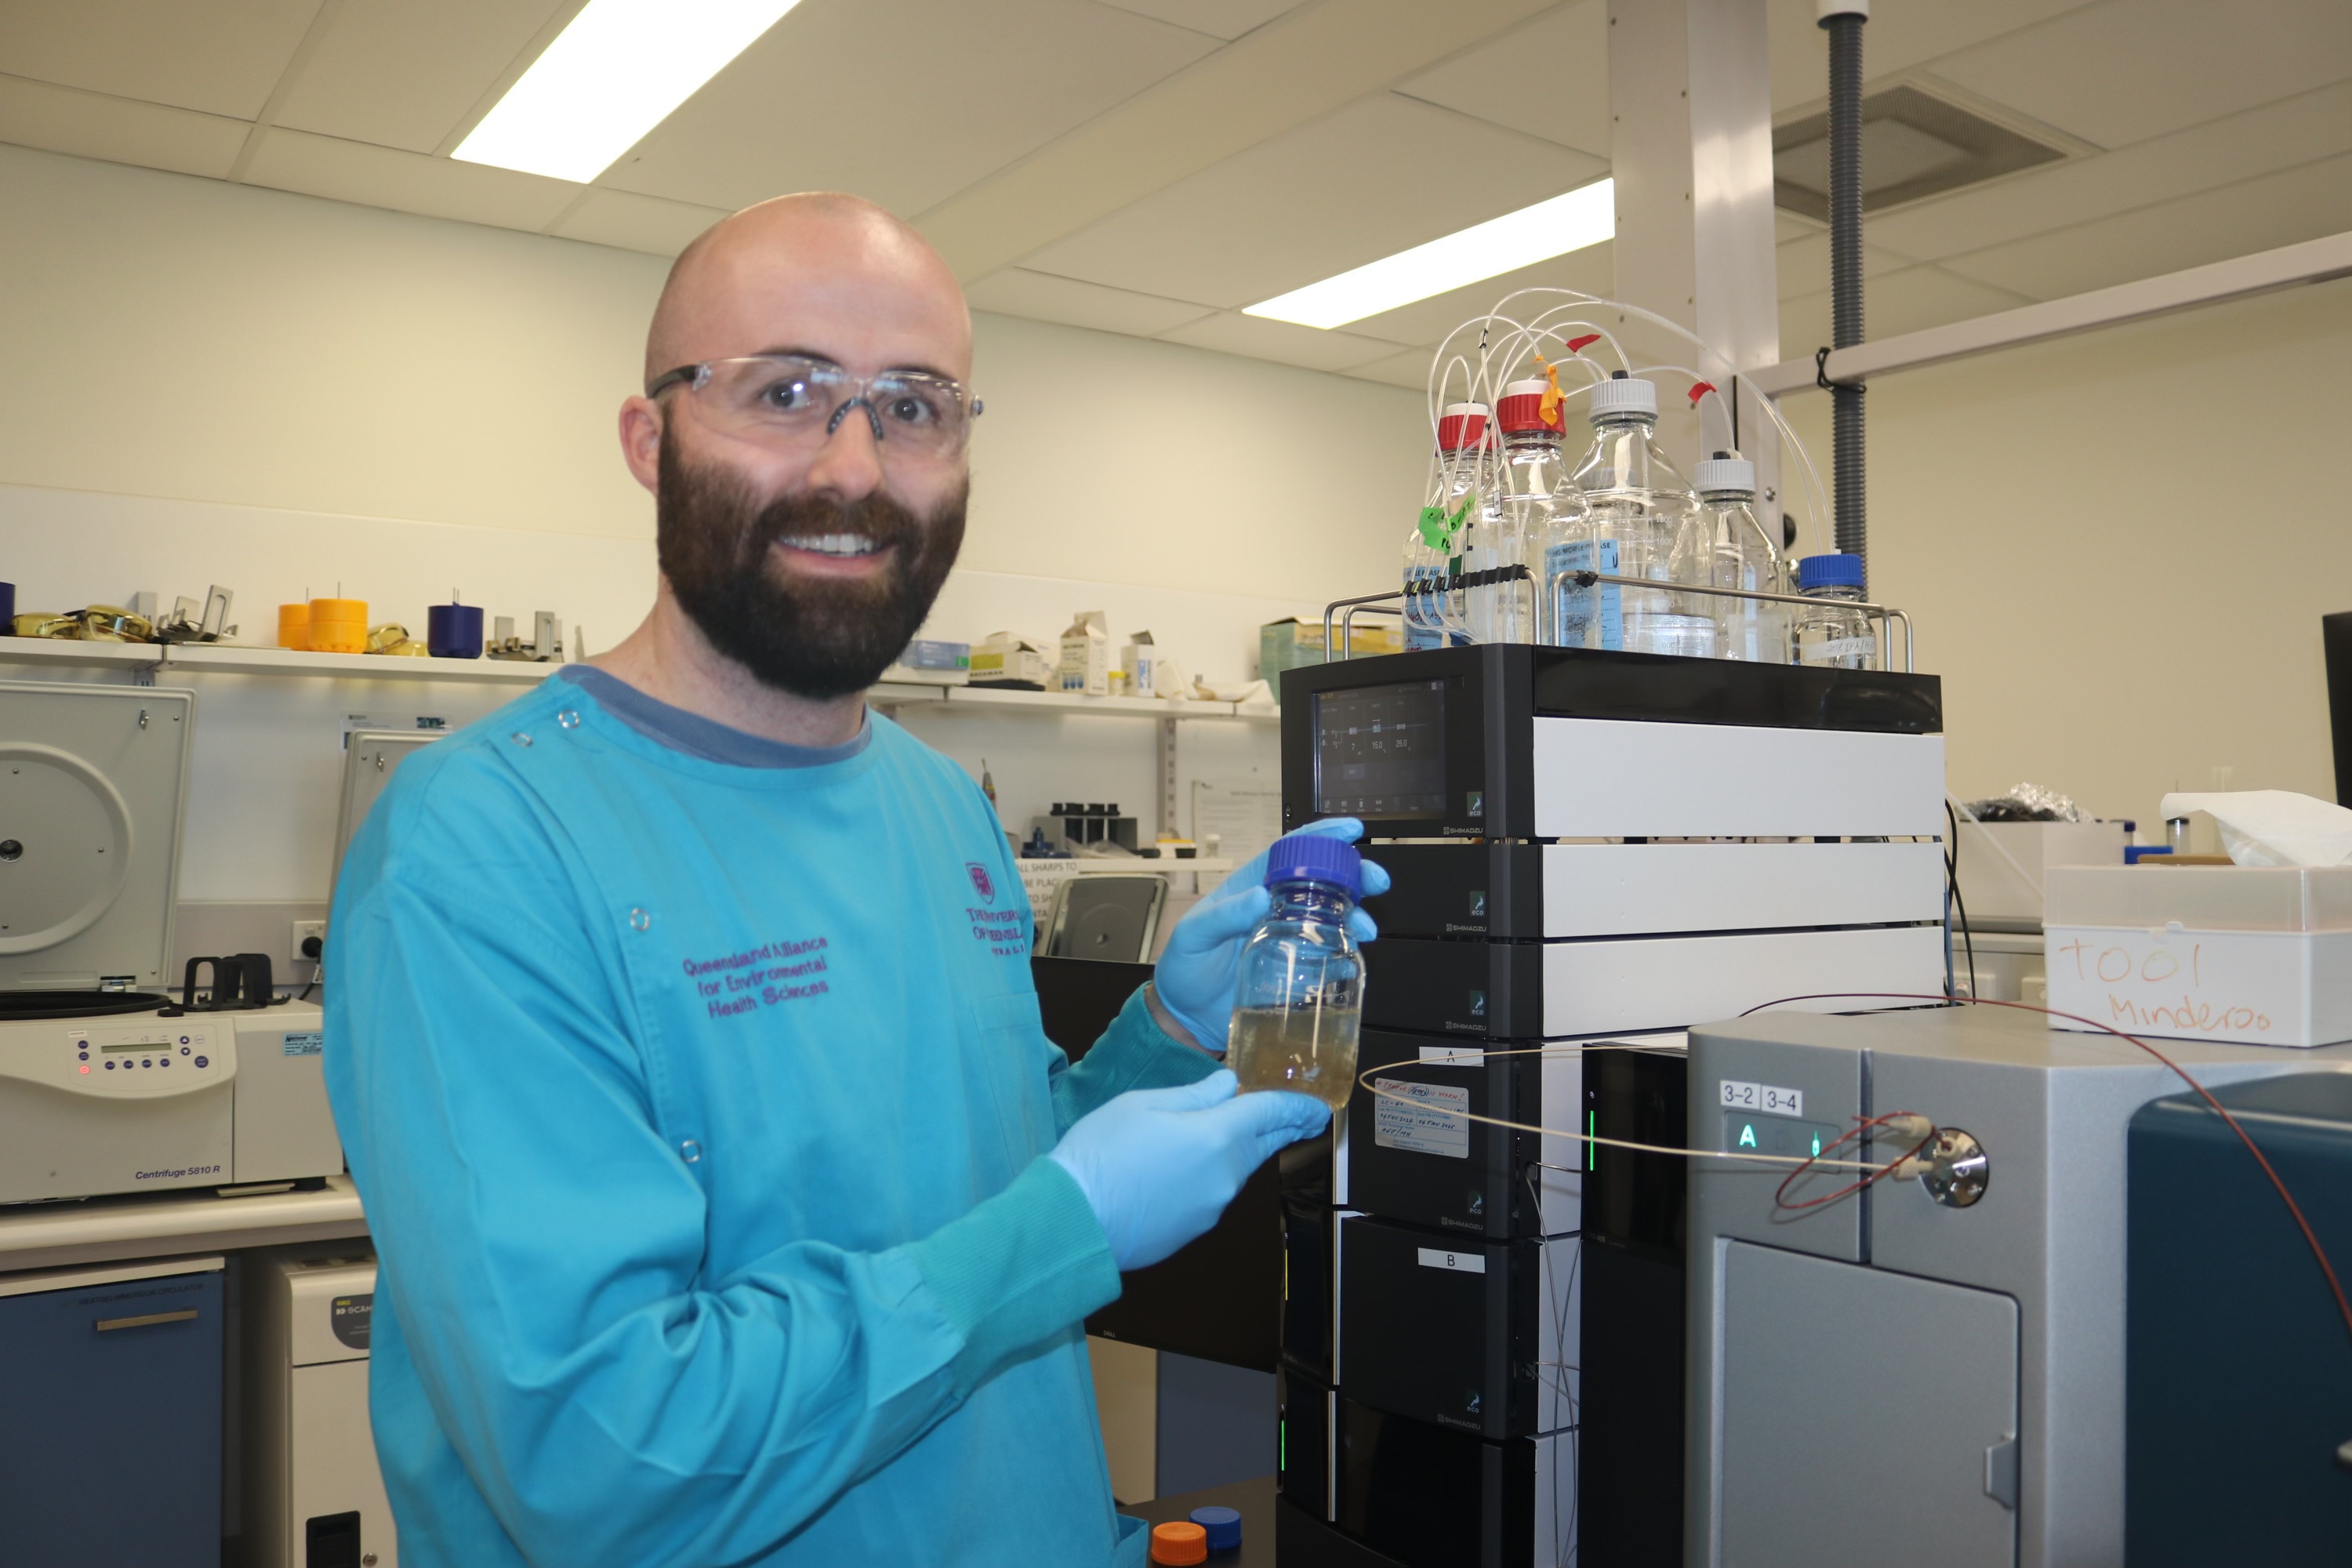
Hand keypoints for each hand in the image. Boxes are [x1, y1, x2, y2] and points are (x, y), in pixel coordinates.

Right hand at [1047, 1072, 1329, 1270]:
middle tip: (1302, 1116)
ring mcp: (1211, 1207)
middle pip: (1263, 1144)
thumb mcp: (1141, 1106)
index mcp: (1216, 1136)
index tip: (1317, 1104)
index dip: (1297, 1104)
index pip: (1271, 1113)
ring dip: (1241, 1150)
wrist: (1073, 1222)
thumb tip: (1226, 1085)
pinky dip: (1211, 1176)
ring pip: (1237, 1170)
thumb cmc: (1101, 1154)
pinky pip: (1213, 1194)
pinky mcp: (1193, 1230)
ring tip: (1231, 1133)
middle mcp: (1225, 1175)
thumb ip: (1192, 1096)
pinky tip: (1186, 1170)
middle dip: (1282, 1127)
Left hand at [1153, 817, 1388, 1050]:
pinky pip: (1330, 958)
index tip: (1351, 830)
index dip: (1320, 837)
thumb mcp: (1194, 935)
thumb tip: (1260, 894)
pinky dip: (1347, 956)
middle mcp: (1276, 910)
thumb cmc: (1185, 967)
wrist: (1187, 1017)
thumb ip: (1223, 915)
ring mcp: (1289, 939)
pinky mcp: (1297, 970)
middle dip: (1354, 876)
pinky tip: (1353, 959)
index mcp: (1251, 889)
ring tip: (1364, 929)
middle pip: (1322, 883)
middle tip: (1376, 881)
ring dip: (1355, 917)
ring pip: (1333, 918)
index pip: (1289, 853)